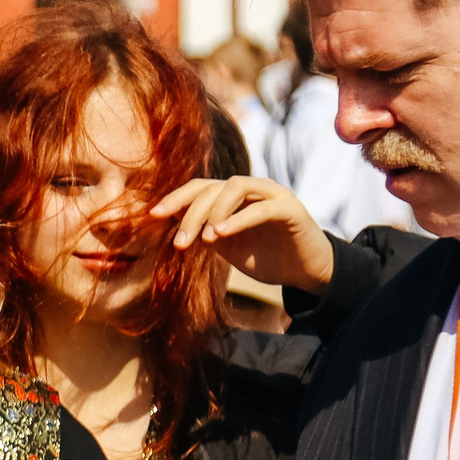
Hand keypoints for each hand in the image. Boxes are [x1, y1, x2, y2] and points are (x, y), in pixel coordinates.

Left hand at [149, 174, 337, 294]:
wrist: (305, 272)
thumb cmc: (266, 257)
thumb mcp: (228, 247)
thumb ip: (206, 234)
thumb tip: (174, 228)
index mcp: (233, 197)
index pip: (199, 187)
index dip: (175, 198)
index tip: (153, 216)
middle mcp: (251, 188)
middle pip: (212, 186)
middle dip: (191, 213)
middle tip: (180, 242)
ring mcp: (272, 195)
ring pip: (235, 187)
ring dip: (214, 211)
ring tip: (206, 238)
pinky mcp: (291, 208)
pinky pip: (261, 207)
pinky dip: (239, 219)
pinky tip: (222, 234)